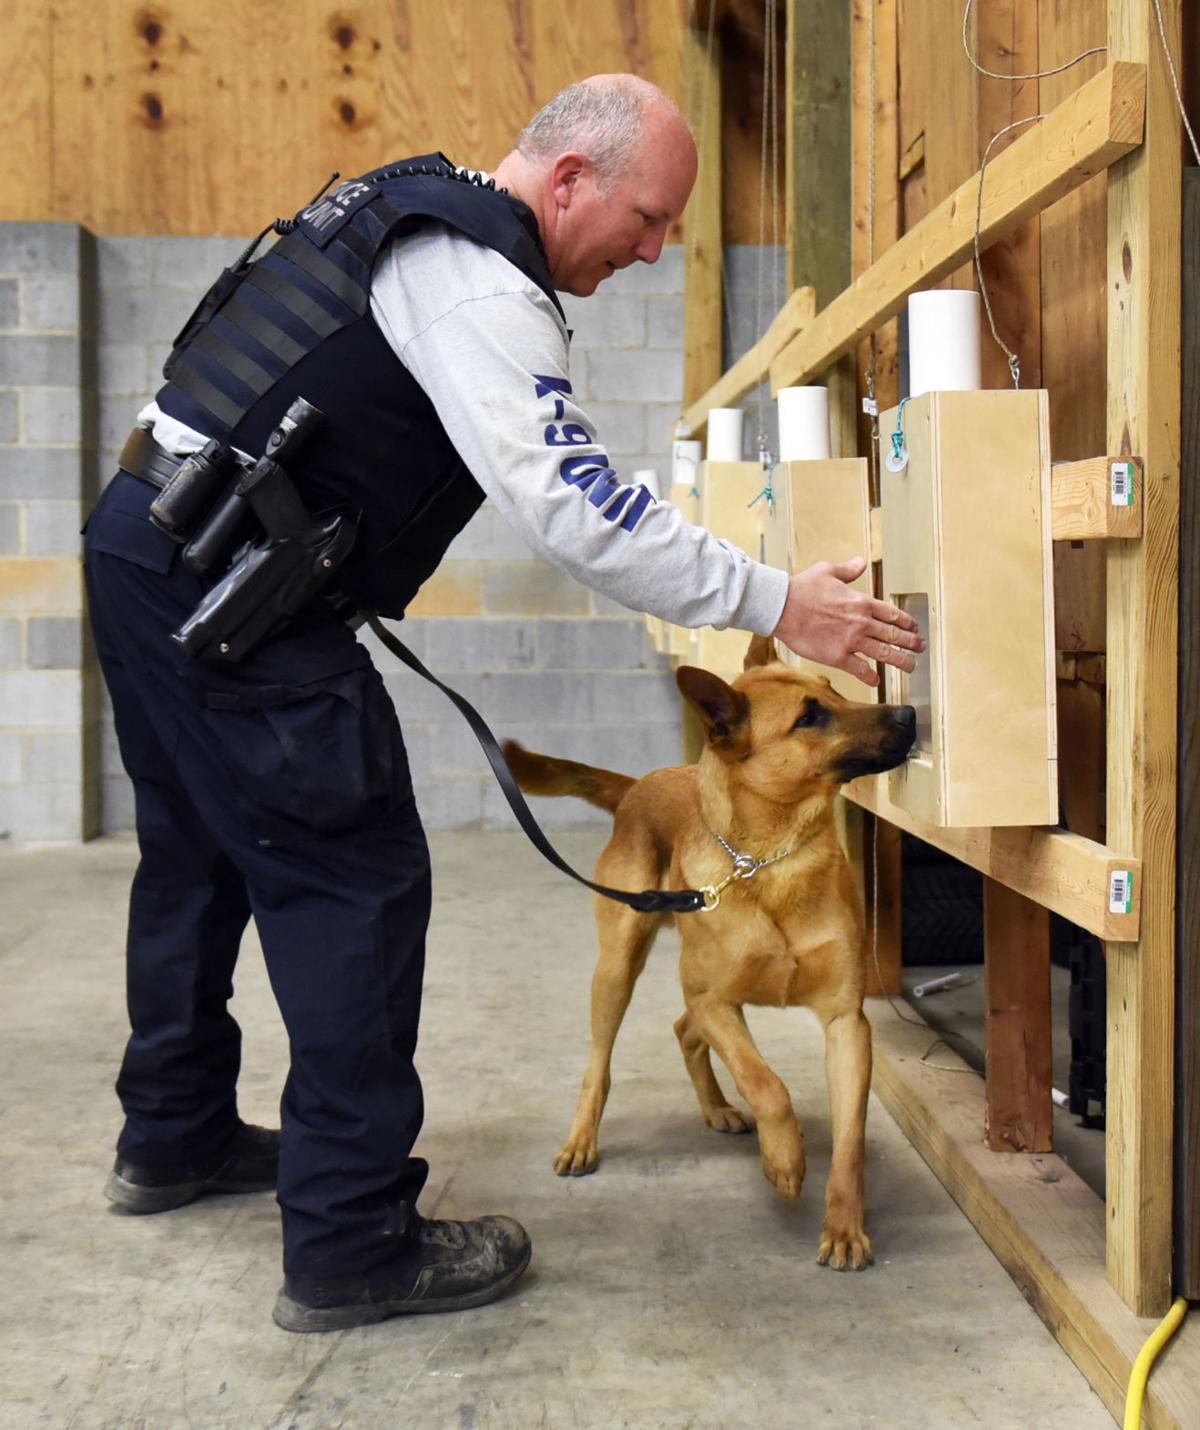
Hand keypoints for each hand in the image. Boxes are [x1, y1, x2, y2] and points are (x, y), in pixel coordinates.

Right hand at [771, 557, 924, 688]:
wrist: (783, 606)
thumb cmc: (802, 588)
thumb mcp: (828, 571)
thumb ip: (848, 570)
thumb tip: (860, 563)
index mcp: (862, 602)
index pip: (892, 614)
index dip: (907, 622)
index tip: (914, 627)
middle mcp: (861, 623)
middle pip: (894, 635)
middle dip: (911, 642)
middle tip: (920, 647)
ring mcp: (851, 641)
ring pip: (884, 653)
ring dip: (901, 661)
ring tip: (911, 666)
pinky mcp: (837, 656)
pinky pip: (860, 669)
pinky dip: (871, 676)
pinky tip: (877, 680)